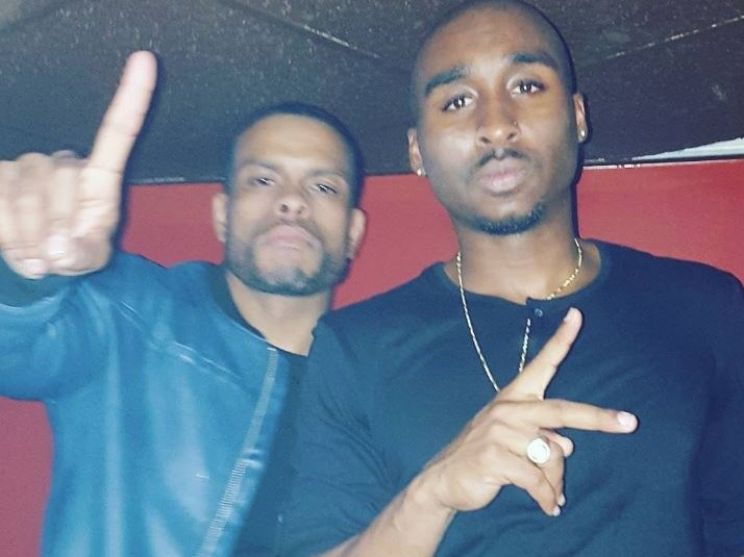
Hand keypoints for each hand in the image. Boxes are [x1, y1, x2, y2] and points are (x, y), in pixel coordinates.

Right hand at [0, 51, 156, 278]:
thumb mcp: (88, 259)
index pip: (116, 133)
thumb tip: (58, 247)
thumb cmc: (73, 253)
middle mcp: (63, 162)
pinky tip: (18, 245)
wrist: (37, 261)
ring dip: (29, 238)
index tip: (146, 61)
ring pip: (25, 198)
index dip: (132, 98)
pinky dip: (7, 237)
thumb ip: (81, 255)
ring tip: (38, 253)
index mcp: (98, 178)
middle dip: (56, 228)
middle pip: (60, 181)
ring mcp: (25, 166)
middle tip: (56, 255)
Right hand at [415, 308, 637, 516]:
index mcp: (513, 398)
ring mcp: (499, 432)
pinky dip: (546, 497)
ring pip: (552, 456)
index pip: (541, 365)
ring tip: (547, 493)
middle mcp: (508, 409)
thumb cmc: (484, 455)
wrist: (443, 479)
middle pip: (561, 411)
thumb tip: (568, 447)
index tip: (578, 315)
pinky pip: (537, 479)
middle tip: (630, 422)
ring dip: (554, 480)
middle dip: (597, 418)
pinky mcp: (494, 458)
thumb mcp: (512, 440)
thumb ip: (541, 438)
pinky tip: (547, 506)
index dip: (560, 340)